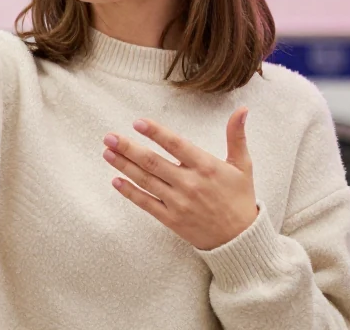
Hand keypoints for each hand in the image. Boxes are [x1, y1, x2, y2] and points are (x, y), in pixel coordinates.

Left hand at [102, 107, 257, 250]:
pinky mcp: (172, 219)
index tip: (137, 122)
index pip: (176, 145)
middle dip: (128, 148)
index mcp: (206, 166)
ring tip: (107, 152)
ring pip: (146, 181)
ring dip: (124, 166)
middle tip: (109, 137)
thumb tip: (242, 110)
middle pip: (153, 162)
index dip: (156, 133)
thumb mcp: (243, 165)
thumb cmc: (240, 198)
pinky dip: (130, 192)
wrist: (240, 239)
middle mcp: (190, 183)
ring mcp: (179, 202)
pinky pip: (146, 203)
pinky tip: (115, 181)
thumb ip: (237, 136)